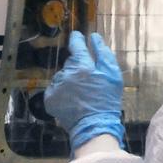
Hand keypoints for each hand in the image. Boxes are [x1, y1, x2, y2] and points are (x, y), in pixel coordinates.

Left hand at [44, 31, 125, 150]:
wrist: (94, 127)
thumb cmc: (106, 100)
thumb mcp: (113, 75)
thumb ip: (104, 54)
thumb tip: (94, 38)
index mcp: (82, 66)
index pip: (76, 45)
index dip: (77, 39)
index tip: (76, 36)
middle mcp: (66, 73)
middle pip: (71, 63)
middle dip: (78, 67)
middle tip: (88, 80)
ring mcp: (56, 86)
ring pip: (63, 76)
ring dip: (70, 80)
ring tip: (81, 94)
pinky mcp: (50, 98)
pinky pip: (55, 89)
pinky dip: (62, 92)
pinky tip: (72, 100)